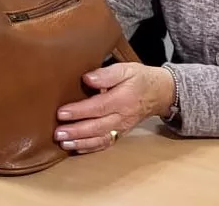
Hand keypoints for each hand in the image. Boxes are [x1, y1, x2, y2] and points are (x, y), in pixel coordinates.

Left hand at [54, 64, 175, 153]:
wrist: (160, 93)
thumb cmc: (139, 79)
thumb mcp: (125, 69)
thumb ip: (106, 74)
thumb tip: (87, 79)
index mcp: (122, 99)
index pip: (98, 107)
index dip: (79, 111)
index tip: (61, 113)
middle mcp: (122, 116)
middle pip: (97, 126)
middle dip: (76, 131)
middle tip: (58, 133)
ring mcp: (122, 127)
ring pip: (101, 138)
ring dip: (81, 142)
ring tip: (64, 143)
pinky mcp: (121, 132)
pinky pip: (106, 143)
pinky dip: (91, 148)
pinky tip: (76, 148)